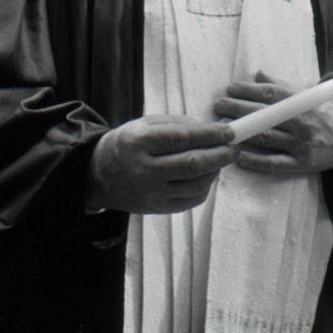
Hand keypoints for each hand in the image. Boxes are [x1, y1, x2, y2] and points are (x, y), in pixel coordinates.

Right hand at [85, 114, 235, 213]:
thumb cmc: (128, 144)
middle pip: (193, 164)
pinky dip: (205, 186)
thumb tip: (212, 130)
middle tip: (235, 148)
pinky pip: (191, 200)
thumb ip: (178, 124)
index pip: (182, 138)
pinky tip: (207, 175)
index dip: (210, 135)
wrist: (97, 175)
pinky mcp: (157, 208)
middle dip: (220, 155)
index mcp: (139, 142)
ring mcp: (151, 193)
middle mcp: (144, 170)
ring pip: (196, 184)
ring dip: (215, 171)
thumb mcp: (145, 124)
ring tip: (221, 159)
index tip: (230, 132)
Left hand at [213, 71, 332, 173]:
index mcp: (305, 102)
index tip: (230, 88)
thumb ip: (284, 85)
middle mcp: (303, 122)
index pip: (272, 93)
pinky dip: (256, 161)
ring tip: (221, 129)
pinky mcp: (303, 164)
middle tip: (218, 106)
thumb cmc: (328, 113)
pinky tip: (238, 156)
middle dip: (239, 109)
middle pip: (265, 115)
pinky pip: (275, 163)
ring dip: (242, 133)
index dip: (249, 90)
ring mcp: (302, 144)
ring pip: (267, 138)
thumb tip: (258, 74)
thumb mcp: (311, 94)